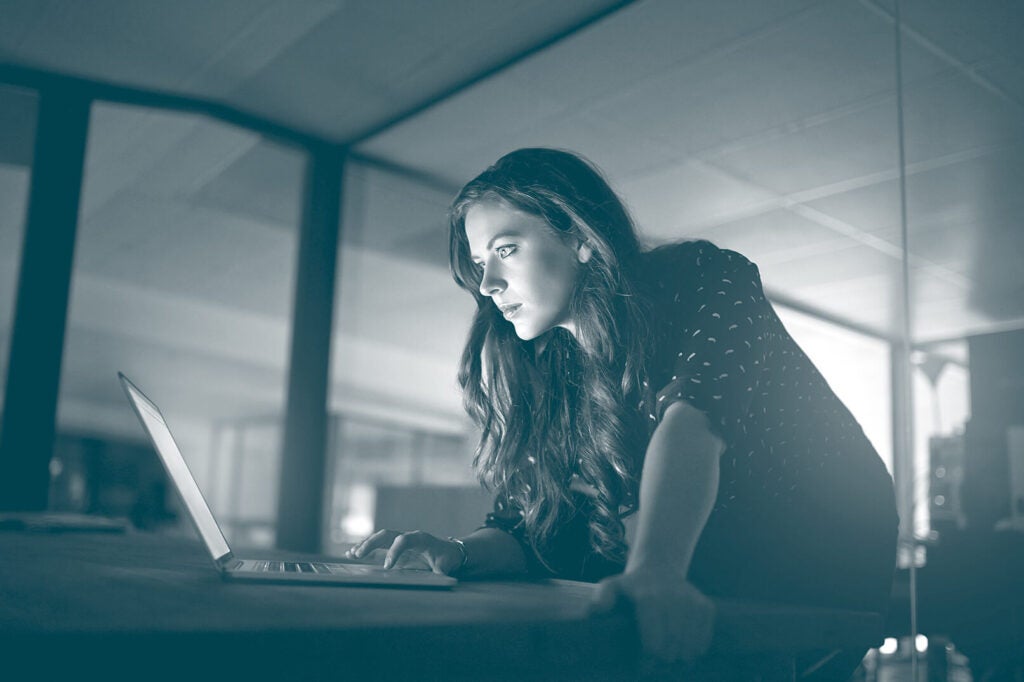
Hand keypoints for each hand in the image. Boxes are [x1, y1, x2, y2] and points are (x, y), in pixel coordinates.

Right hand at [345, 529, 464, 574]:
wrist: (449, 550)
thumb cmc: (447, 557)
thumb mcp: (446, 566)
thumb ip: (441, 572)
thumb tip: (437, 578)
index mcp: (421, 539)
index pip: (404, 540)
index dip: (395, 552)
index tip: (387, 567)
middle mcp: (408, 536)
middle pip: (387, 534)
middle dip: (372, 543)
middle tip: (359, 554)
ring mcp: (400, 541)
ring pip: (380, 538)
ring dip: (365, 545)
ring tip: (352, 554)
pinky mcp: (395, 547)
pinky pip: (378, 545)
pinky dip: (366, 548)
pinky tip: (352, 554)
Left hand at [590, 566, 714, 663]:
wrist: (658, 569)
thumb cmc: (630, 586)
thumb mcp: (610, 587)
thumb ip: (600, 599)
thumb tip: (593, 612)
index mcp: (648, 598)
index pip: (653, 643)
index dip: (649, 661)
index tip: (644, 667)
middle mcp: (672, 598)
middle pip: (672, 647)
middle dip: (664, 662)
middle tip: (657, 666)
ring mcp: (691, 602)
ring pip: (690, 646)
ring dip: (681, 659)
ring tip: (671, 661)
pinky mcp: (705, 606)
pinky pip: (704, 637)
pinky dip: (696, 649)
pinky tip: (685, 650)